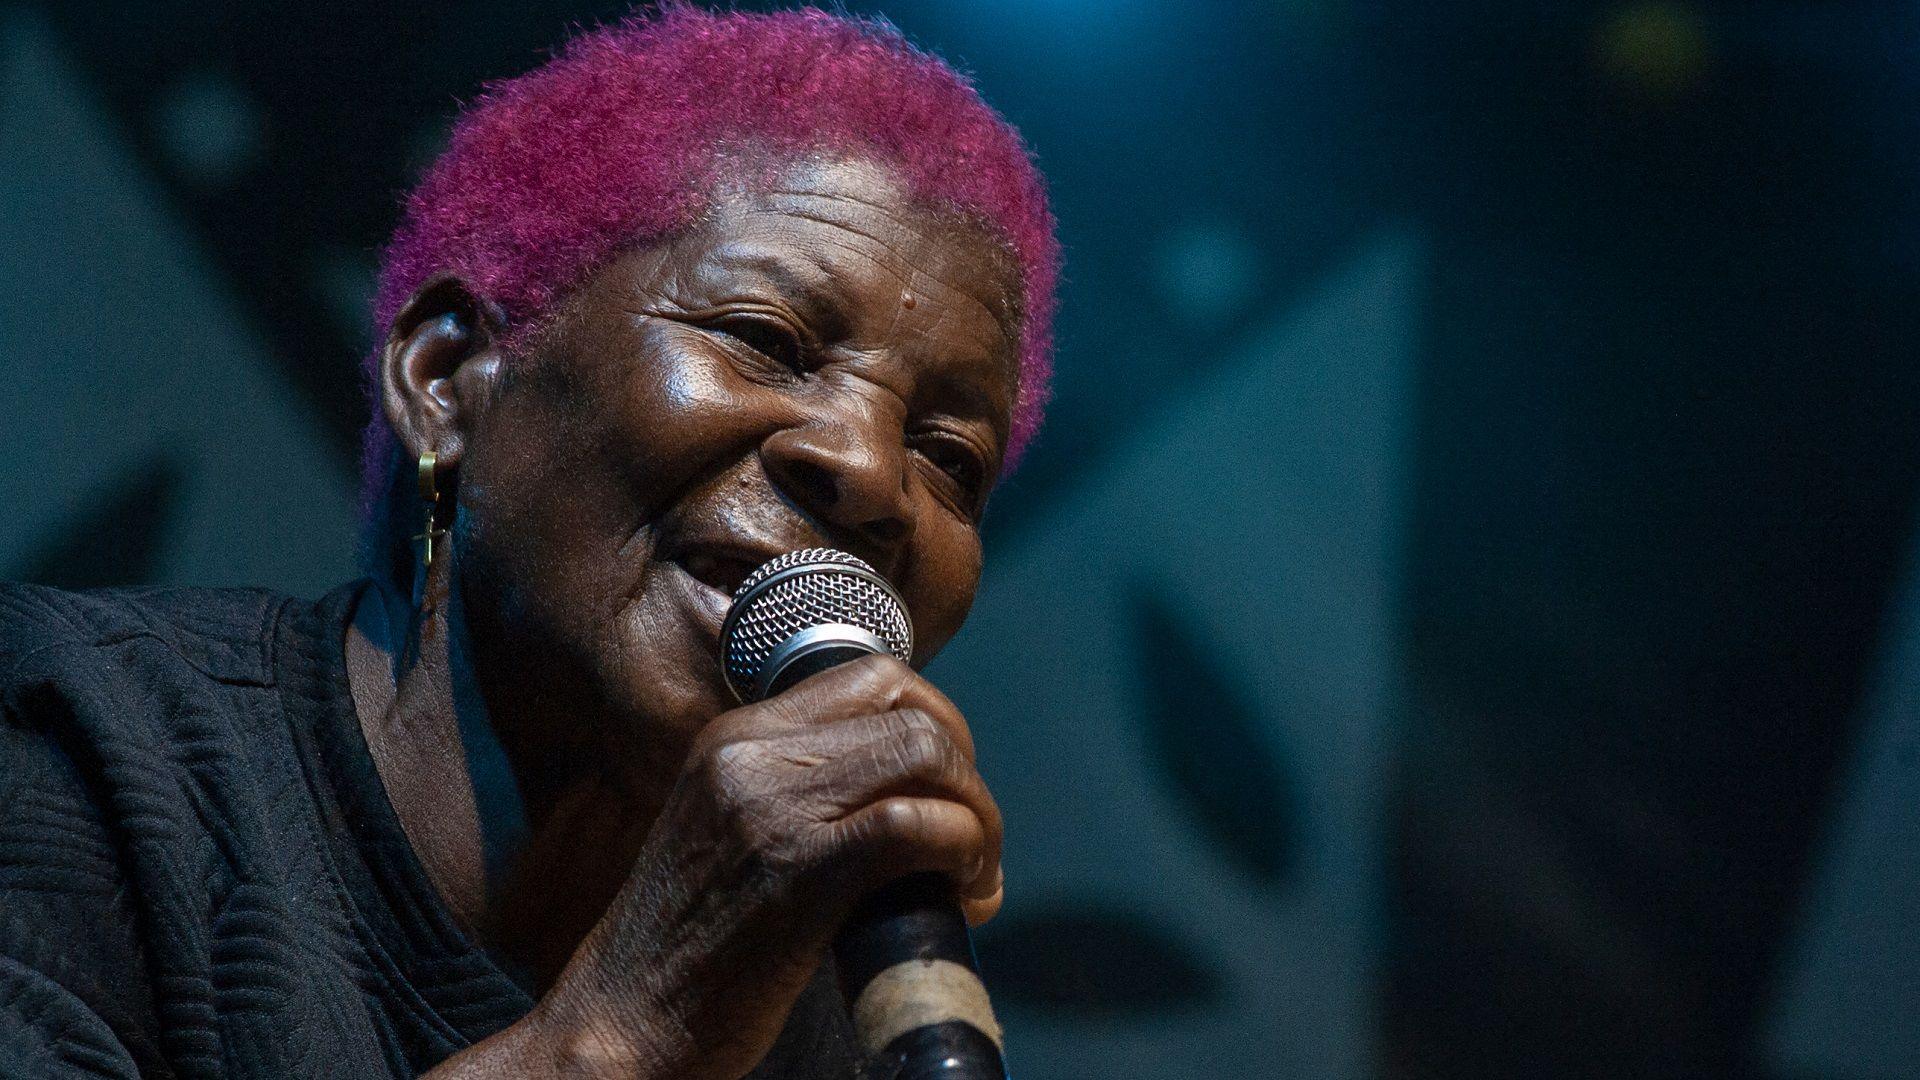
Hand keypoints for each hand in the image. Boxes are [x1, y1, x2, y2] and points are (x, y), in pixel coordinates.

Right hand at [496, 655, 1003, 1079]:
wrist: (624, 1020)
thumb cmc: (689, 950)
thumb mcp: (736, 835)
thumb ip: (807, 795)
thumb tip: (920, 793)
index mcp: (736, 737)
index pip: (872, 678)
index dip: (938, 724)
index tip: (951, 791)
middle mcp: (750, 752)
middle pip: (911, 708)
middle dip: (967, 772)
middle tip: (974, 841)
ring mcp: (772, 806)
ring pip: (925, 755)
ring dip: (977, 815)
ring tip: (975, 875)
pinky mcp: (798, 868)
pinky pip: (915, 825)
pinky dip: (964, 852)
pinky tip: (964, 896)